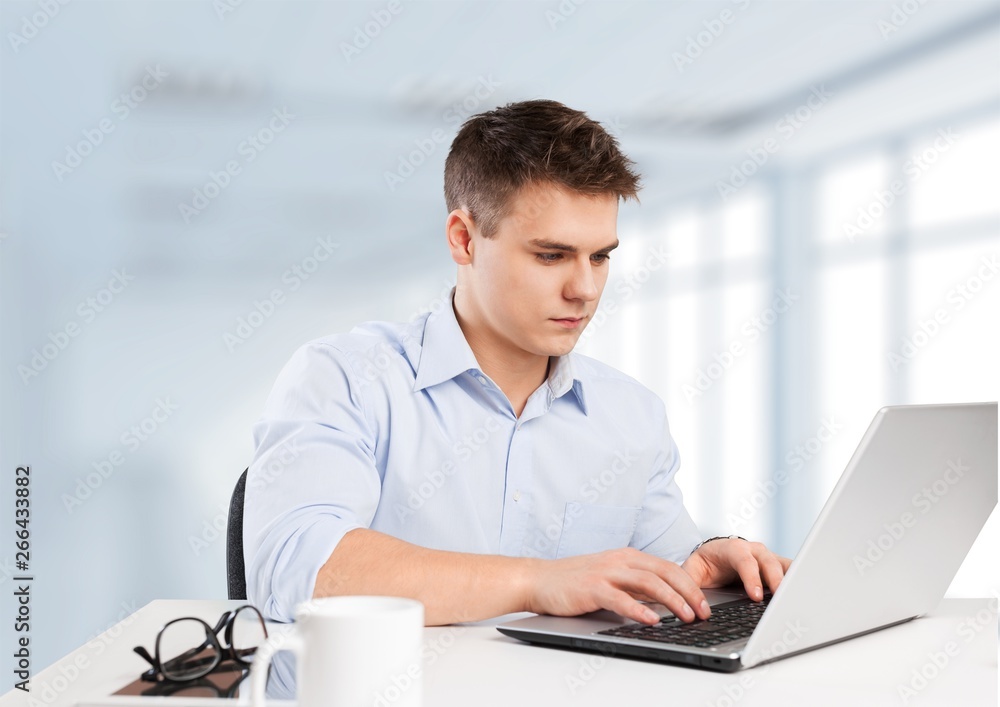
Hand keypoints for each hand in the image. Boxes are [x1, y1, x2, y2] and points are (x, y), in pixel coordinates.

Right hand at [525, 547, 712, 625]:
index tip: (704, 604)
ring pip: (649, 583)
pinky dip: (639, 610)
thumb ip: (634, 585)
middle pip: (665, 572)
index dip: (690, 585)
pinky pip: (621, 599)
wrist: (539, 579)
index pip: (668, 567)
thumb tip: (663, 601)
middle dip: (689, 592)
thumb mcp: (611, 577)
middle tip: (704, 612)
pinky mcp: (592, 588)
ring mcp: (606, 572)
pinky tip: (652, 621)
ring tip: (687, 616)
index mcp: (627, 556)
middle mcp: (620, 560)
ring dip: (672, 600)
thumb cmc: (573, 581)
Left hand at [682, 539, 791, 600]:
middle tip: (780, 598)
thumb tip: (694, 606)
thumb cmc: (705, 564)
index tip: (756, 596)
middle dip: (775, 579)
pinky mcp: (777, 566)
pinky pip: (792, 571)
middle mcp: (753, 550)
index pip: (743, 560)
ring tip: (798, 597)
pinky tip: (803, 596)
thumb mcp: (693, 570)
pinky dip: (798, 581)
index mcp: (731, 548)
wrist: (714, 555)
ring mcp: (767, 557)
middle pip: (768, 561)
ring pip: (784, 565)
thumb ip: (691, 583)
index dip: (751, 577)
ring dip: (792, 580)